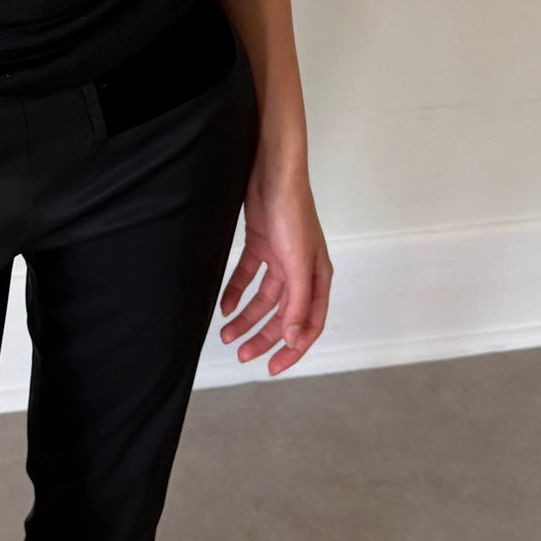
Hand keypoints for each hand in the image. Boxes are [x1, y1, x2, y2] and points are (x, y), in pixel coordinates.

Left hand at [217, 166, 331, 374]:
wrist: (273, 173)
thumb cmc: (293, 214)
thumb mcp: (298, 263)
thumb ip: (297, 302)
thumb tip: (293, 337)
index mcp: (317, 278)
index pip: (309, 325)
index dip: (292, 349)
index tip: (272, 367)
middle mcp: (301, 272)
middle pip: (282, 315)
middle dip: (263, 337)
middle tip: (241, 355)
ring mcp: (281, 259)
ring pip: (263, 299)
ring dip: (246, 317)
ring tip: (226, 334)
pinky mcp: (261, 245)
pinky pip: (247, 277)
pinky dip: (235, 292)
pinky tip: (223, 306)